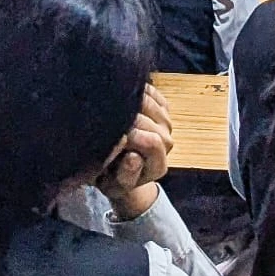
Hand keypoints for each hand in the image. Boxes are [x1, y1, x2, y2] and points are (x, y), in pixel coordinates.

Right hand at [97, 83, 172, 219]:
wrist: (116, 168)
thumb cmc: (111, 177)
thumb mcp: (112, 184)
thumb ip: (125, 174)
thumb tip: (133, 157)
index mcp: (158, 165)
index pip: (153, 143)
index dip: (132, 137)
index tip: (115, 137)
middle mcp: (166, 143)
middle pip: (149, 121)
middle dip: (127, 119)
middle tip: (108, 121)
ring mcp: (165, 123)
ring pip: (150, 103)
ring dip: (130, 104)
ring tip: (113, 111)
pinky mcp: (161, 107)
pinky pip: (151, 92)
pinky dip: (137, 91)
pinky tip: (124, 98)